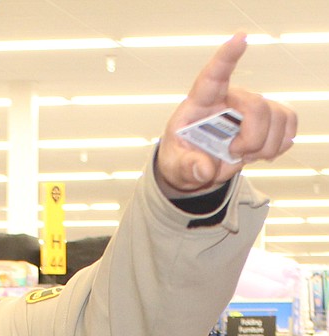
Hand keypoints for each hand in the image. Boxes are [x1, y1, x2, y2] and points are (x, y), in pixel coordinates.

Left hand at [156, 33, 297, 194]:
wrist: (194, 166)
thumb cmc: (181, 157)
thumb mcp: (174, 166)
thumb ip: (186, 166)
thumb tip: (205, 168)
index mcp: (201, 103)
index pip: (214, 74)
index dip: (227, 56)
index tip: (240, 38)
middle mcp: (230, 98)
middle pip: (257, 106)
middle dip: (252, 139)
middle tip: (234, 153)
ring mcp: (251, 107)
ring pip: (277, 116)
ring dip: (266, 145)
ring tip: (243, 154)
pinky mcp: (268, 119)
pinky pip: (288, 125)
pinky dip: (279, 144)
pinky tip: (261, 153)